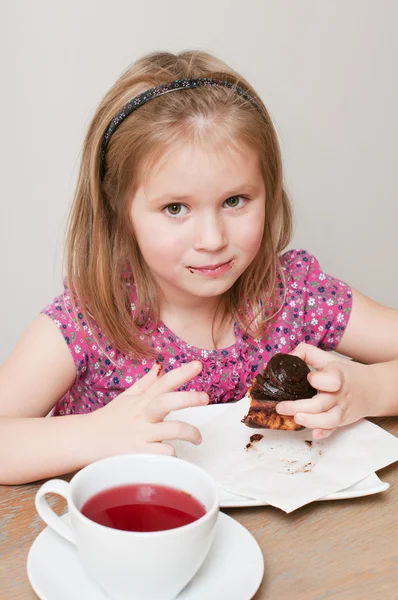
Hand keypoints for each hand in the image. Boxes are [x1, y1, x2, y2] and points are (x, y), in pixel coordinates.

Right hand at [89, 361, 207, 456]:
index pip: (163, 382)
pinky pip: (163, 454)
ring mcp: (140, 434)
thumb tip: (158, 367)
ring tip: (197, 438)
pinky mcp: (138, 454)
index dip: (182, 373)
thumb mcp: (126, 398)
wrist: (83, 441)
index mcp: (142, 401)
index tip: (199, 365)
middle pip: (167, 402)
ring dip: (190, 433)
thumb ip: (145, 383)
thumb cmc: (107, 420)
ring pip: (171, 430)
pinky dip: (172, 456)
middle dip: (188, 398)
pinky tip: (174, 457)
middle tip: (205, 397)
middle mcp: (142, 415)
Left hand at [275, 344, 371, 439]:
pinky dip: (324, 433)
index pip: (331, 380)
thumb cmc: (343, 372)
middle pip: (322, 404)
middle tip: (281, 407)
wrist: (371, 389)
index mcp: (337, 376)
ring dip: (311, 421)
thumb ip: (306, 352)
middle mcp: (340, 394)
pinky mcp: (341, 421)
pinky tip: (314, 434)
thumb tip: (288, 357)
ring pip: (329, 420)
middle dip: (300, 407)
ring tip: (296, 418)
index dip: (319, 380)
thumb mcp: (327, 358)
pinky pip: (333, 430)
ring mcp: (341, 409)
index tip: (309, 377)